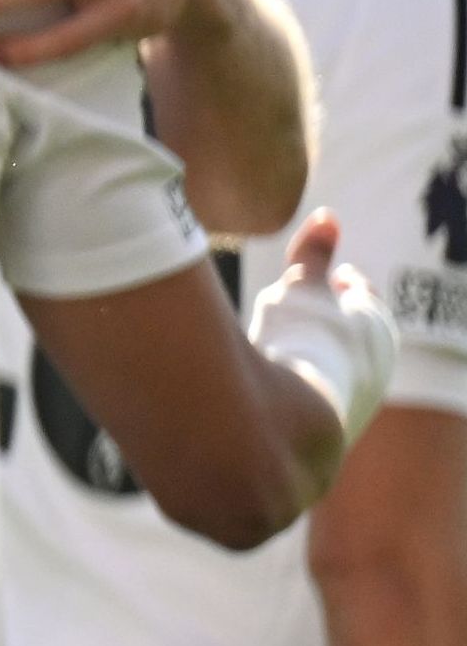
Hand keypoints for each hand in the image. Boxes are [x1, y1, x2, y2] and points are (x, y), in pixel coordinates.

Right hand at [247, 208, 393, 438]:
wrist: (293, 423)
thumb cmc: (301, 344)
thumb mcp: (300, 287)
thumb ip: (313, 253)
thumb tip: (328, 215)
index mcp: (377, 326)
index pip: (358, 293)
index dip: (333, 281)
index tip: (311, 279)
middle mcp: (377, 366)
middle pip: (348, 329)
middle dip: (323, 317)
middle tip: (291, 309)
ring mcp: (356, 400)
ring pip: (331, 364)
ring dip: (308, 351)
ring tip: (272, 346)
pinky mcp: (329, 429)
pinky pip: (314, 395)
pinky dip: (296, 383)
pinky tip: (268, 384)